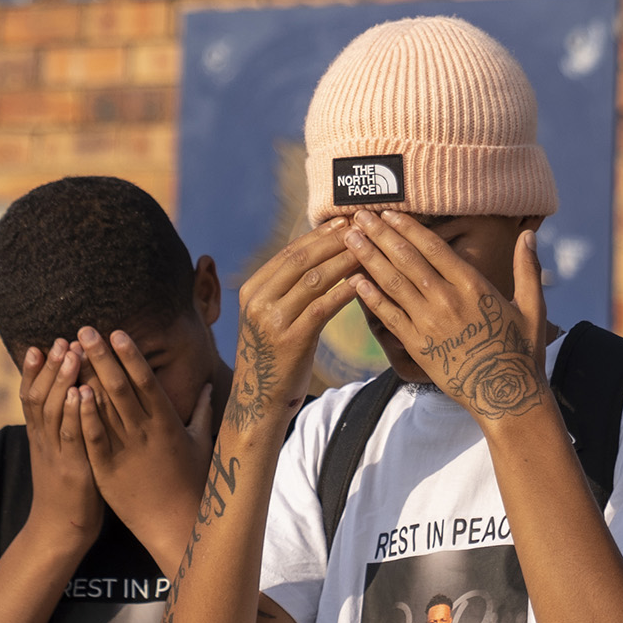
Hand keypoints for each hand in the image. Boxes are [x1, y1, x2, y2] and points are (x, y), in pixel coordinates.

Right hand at [18, 342, 104, 551]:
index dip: (33, 371)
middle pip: (39, 397)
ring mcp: (56, 454)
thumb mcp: (57, 454)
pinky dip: (73, 413)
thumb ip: (58, 428)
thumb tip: (65, 399)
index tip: (39, 343)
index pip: (30, 397)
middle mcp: (43, 441)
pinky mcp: (73, 469)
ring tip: (70, 354)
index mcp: (39, 437)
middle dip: (49, 367)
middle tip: (59, 339)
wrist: (58, 531)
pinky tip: (79, 393)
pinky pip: (72, 436)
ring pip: (53, 411)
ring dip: (61, 380)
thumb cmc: (66, 490)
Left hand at [72, 327, 218, 537]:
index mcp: (167, 423)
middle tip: (84, 330)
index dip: (130, 355)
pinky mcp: (108, 471)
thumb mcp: (201, 442)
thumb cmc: (193, 482)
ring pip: (102, 408)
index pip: (146, 381)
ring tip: (69, 355)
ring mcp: (125, 452)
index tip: (116, 332)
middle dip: (101, 357)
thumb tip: (208, 387)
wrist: (178, 524)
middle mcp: (145, 433)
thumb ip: (203, 411)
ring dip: (85, 379)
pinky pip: (93, 438)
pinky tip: (70, 395)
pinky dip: (83, 416)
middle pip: (119, 387)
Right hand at [228, 226, 363, 429]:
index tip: (346, 220)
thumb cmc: (274, 356)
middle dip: (335, 240)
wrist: (258, 401)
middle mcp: (258, 300)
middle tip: (363, 227)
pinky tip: (363, 283)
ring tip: (370, 249)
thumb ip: (288, 289)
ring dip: (345, 261)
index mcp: (253, 289)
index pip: (291, 252)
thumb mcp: (271, 317)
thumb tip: (321, 254)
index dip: (321, 234)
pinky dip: (344, 292)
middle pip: (302, 259)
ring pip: (314, 279)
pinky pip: (322, 308)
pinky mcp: (290, 340)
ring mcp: (271, 320)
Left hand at [341, 211, 548, 422]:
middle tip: (358, 216)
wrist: (507, 396)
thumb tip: (530, 235)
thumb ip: (528, 268)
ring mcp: (430, 324)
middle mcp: (448, 301)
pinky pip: (389, 317)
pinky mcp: (418, 347)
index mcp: (474, 287)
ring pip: (393, 284)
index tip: (389, 212)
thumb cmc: (522, 351)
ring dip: (369, 259)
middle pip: (407, 260)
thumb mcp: (532, 307)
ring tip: (349, 239)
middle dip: (380, 235)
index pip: (434, 248)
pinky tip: (354, 281)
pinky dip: (370, 297)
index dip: (408, 228)